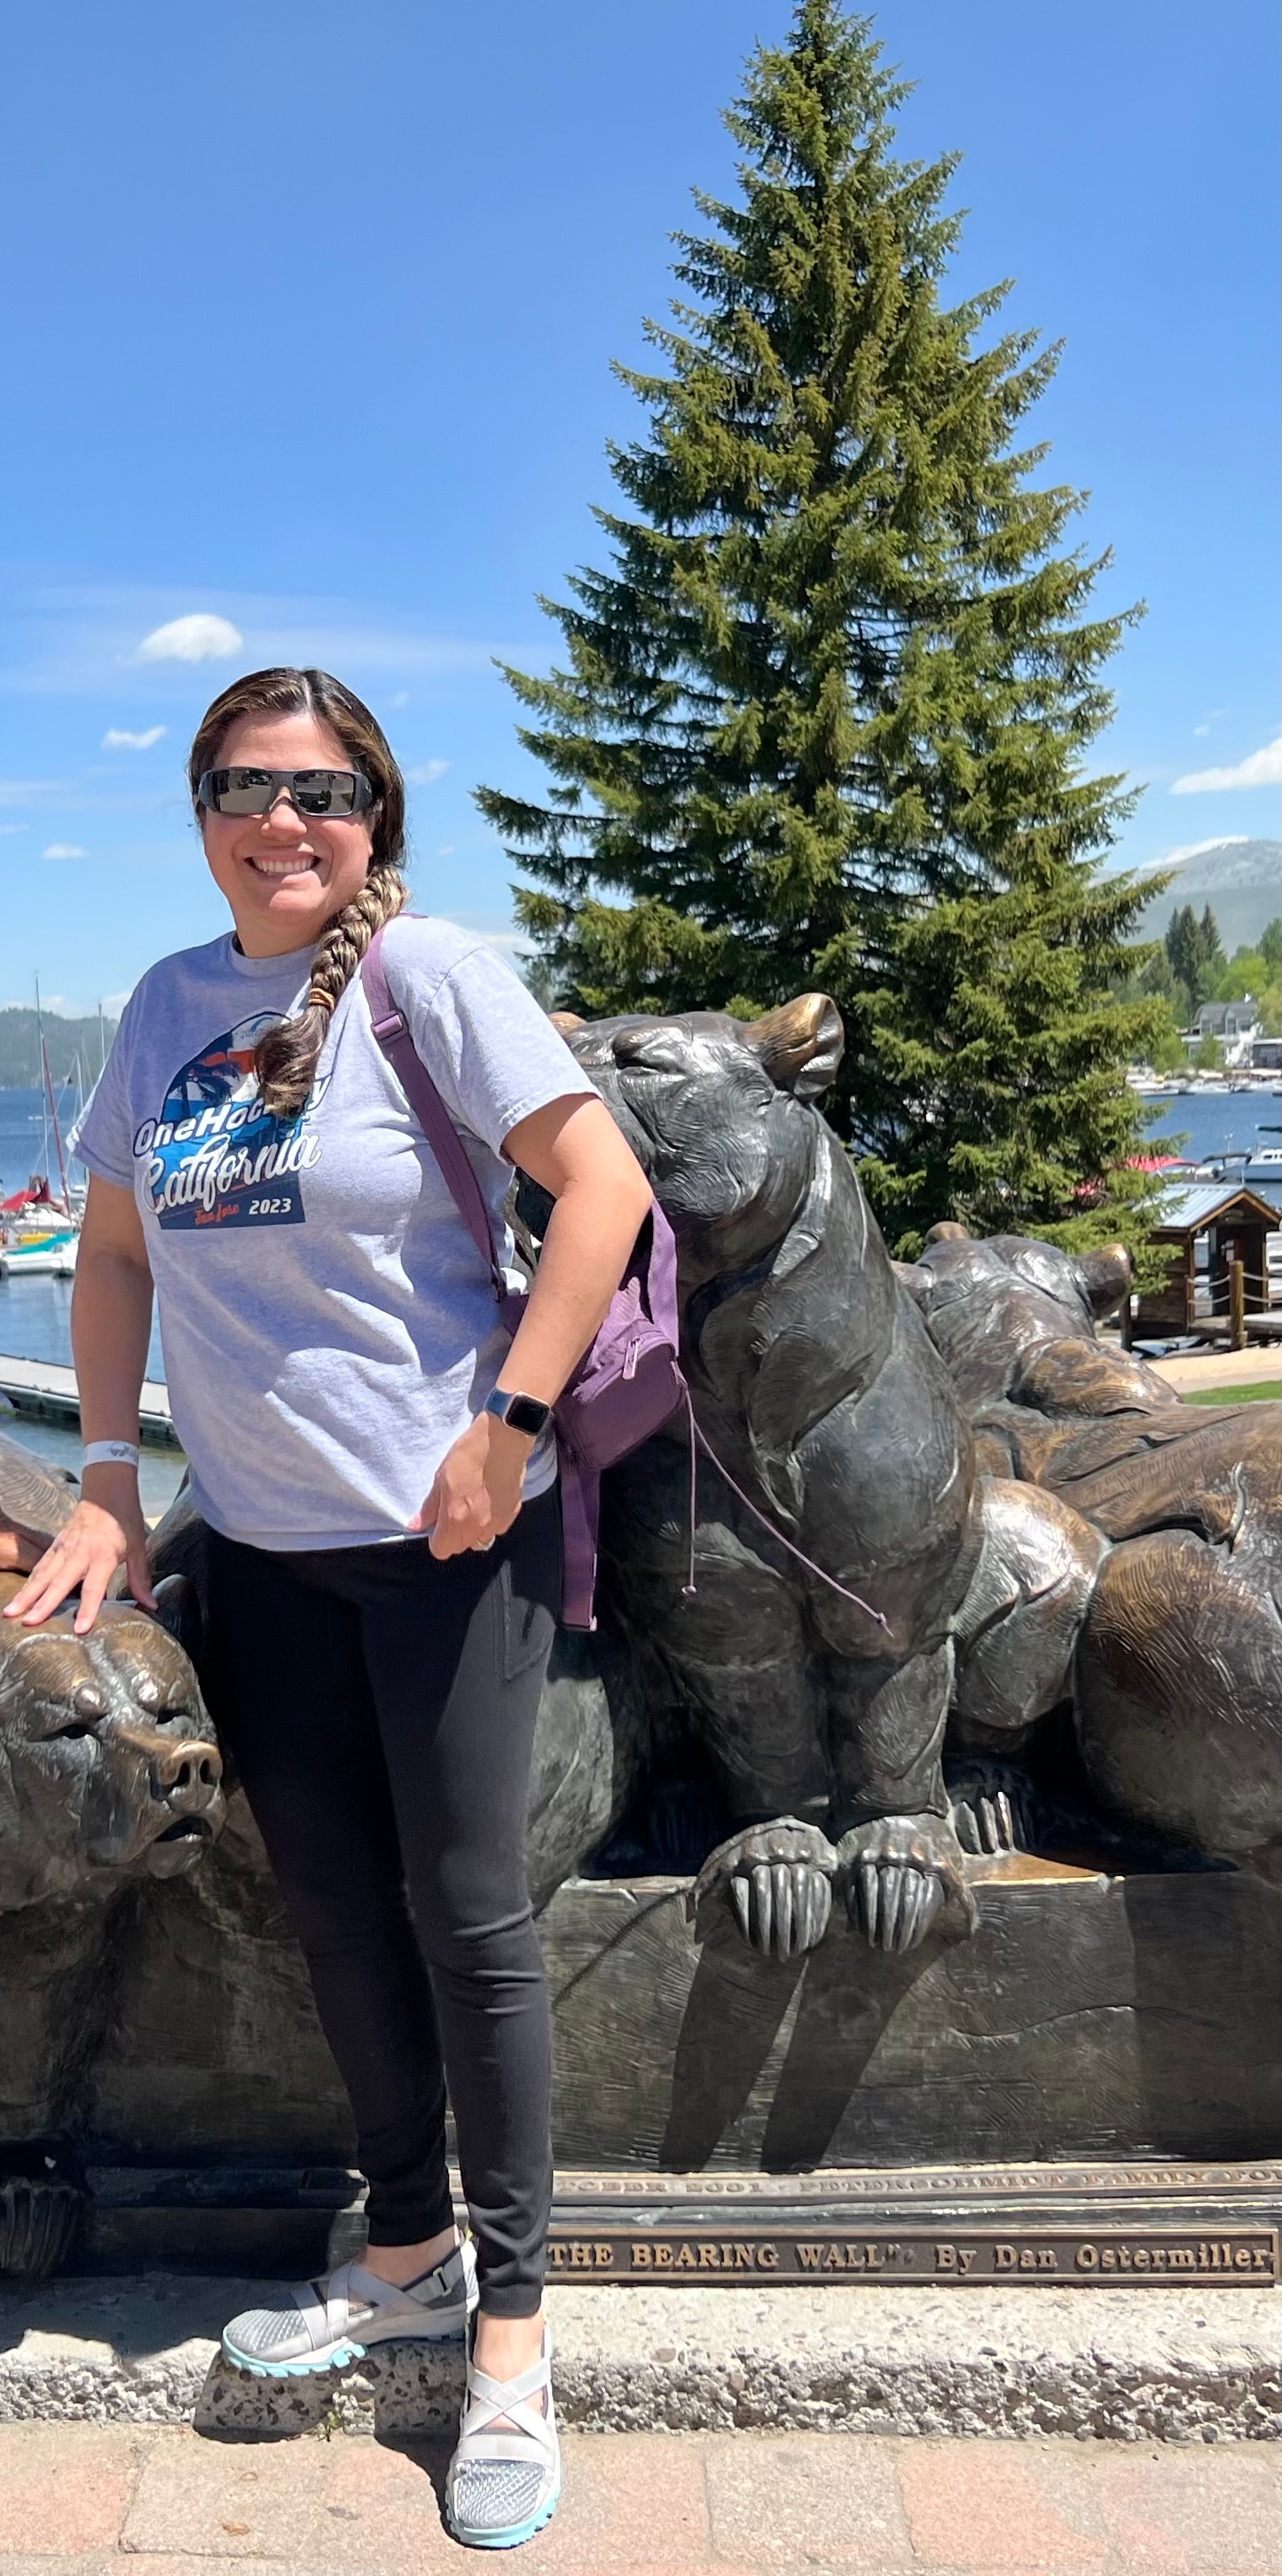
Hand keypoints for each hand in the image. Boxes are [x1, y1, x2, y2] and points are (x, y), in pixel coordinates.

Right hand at [1, 1468, 155, 1634]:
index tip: (79, 1629)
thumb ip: (140, 1579)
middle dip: (43, 1604)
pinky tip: (19, 1596)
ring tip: (11, 1612)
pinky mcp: (56, 1544)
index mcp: (103, 1556)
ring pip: (43, 1574)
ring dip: (27, 1594)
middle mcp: (80, 1553)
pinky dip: (29, 1581)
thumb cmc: (125, 1520)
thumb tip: (152, 1605)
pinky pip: (41, 1565)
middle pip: (59, 1583)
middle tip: (28, 1623)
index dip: (87, 1609)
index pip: (94, 1587)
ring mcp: (65, 1548)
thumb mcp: (138, 1548)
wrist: (107, 1490)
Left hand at [409, 1413, 531, 1558]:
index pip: (441, 1550)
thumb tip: (416, 1525)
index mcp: (456, 1520)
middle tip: (452, 1512)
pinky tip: (489, 1501)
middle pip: (461, 1547)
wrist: (503, 1439)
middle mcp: (478, 1527)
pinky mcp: (513, 1511)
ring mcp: (498, 1521)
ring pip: (481, 1540)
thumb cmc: (469, 1455)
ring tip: (472, 1508)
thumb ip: (430, 1507)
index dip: (436, 1539)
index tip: (436, 1524)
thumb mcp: (441, 1478)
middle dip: (453, 1536)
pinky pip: (498, 1528)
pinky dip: (491, 1521)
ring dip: (473, 1531)